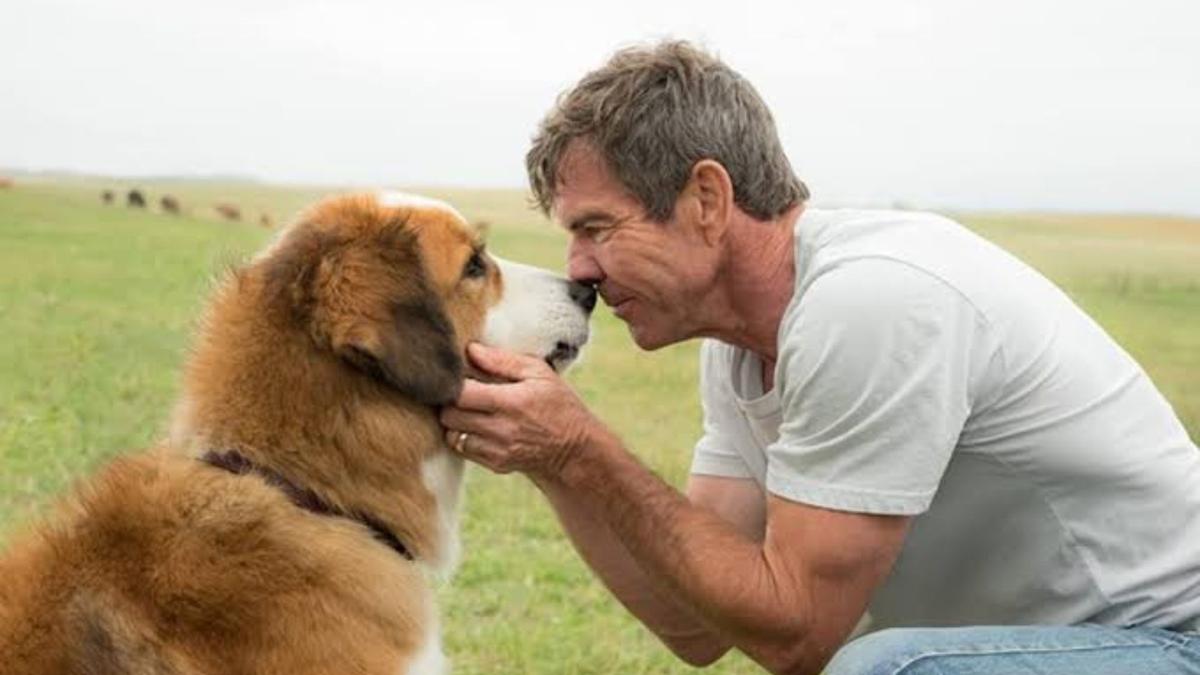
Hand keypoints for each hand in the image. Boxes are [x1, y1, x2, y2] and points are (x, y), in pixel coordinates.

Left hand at [440, 343, 599, 477]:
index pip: (460, 393)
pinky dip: (464, 437)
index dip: (453, 382)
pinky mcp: (495, 463)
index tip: (460, 376)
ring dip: (455, 421)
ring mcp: (497, 449)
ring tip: (471, 410)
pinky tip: (479, 427)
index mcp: (512, 401)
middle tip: (462, 392)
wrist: (574, 450)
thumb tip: (471, 350)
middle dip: (450, 401)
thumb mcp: (540, 373)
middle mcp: (502, 428)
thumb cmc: (559, 405)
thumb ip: (503, 361)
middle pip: (450, 414)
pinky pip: (463, 449)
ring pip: (452, 433)